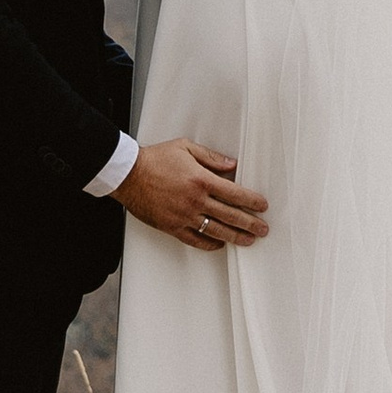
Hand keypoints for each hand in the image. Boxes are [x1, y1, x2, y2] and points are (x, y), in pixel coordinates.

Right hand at [117, 138, 270, 249]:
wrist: (129, 174)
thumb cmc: (154, 159)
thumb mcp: (186, 148)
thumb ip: (211, 157)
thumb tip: (232, 165)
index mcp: (201, 180)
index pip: (235, 194)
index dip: (252, 201)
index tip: (262, 206)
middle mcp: (195, 200)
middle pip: (230, 215)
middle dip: (250, 223)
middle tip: (263, 229)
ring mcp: (184, 216)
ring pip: (216, 230)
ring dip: (235, 237)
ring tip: (248, 240)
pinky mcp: (172, 226)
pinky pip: (195, 240)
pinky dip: (209, 244)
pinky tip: (220, 244)